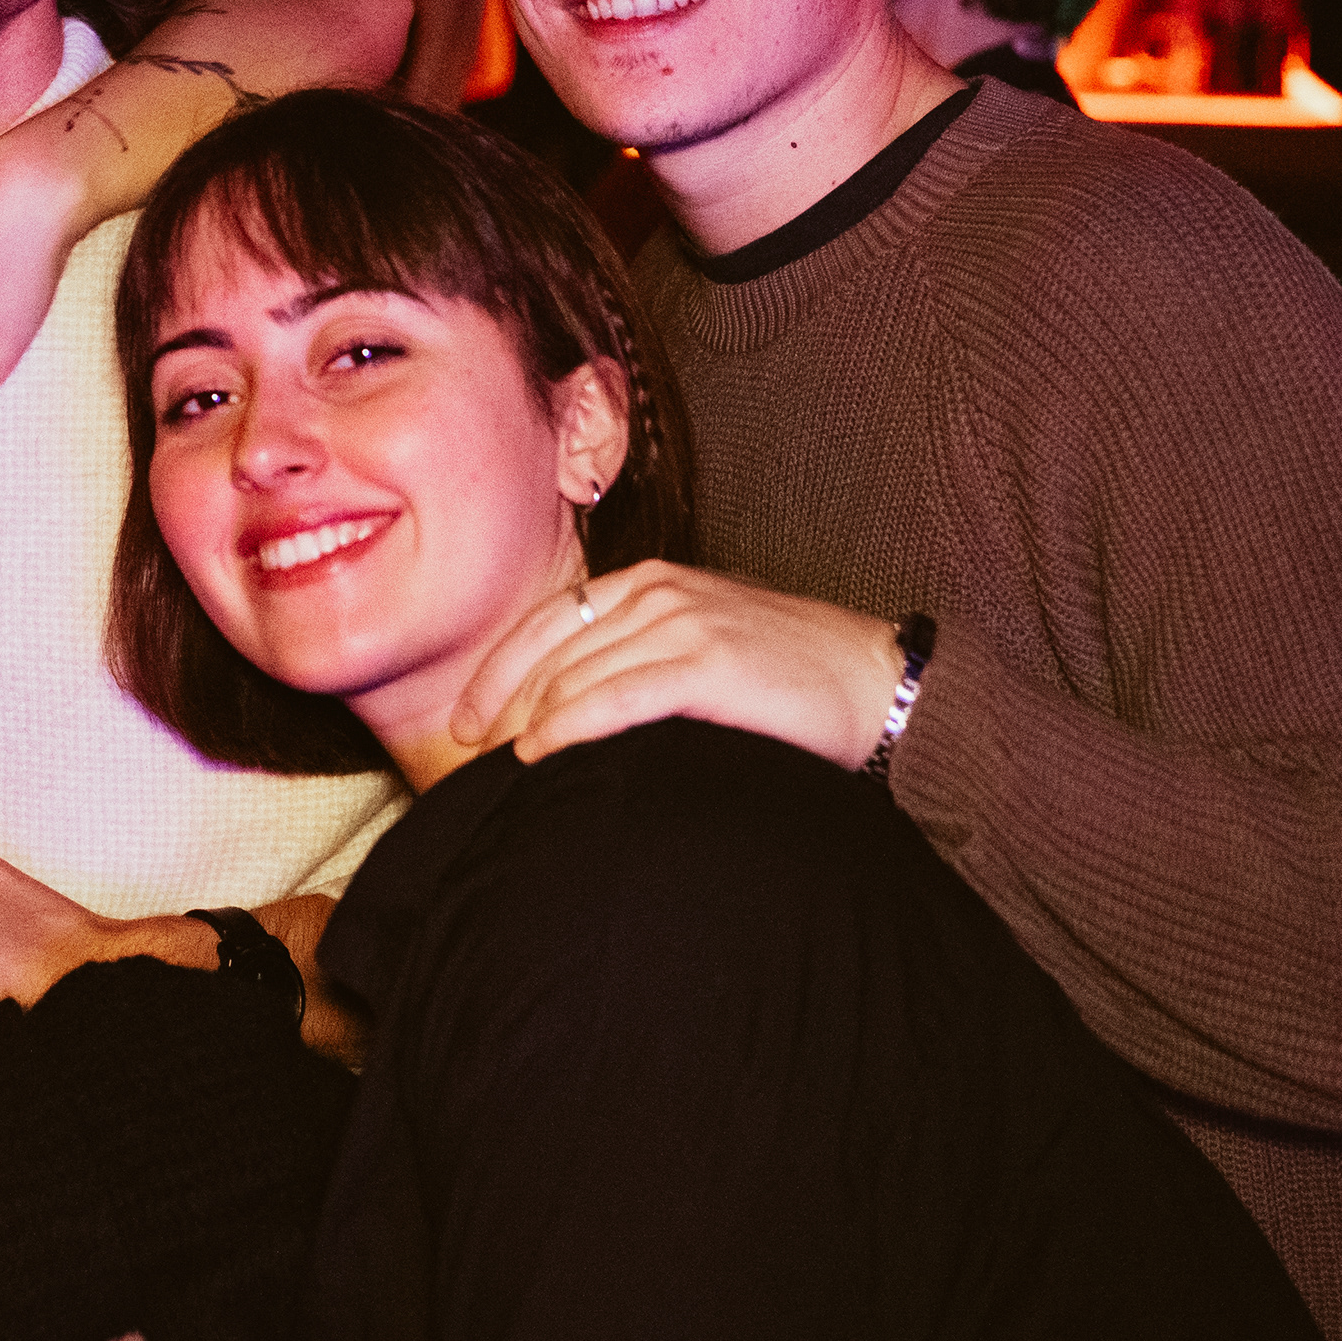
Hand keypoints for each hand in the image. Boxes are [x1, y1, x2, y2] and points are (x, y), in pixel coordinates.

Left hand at [452, 559, 908, 772]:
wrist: (879, 683)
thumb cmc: (791, 678)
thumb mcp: (705, 646)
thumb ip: (645, 658)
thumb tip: (576, 706)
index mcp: (653, 582)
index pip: (549, 620)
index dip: (500, 666)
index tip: (467, 710)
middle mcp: (658, 592)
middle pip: (549, 647)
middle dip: (499, 695)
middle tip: (463, 742)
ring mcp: (682, 623)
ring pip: (574, 671)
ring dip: (526, 716)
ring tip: (496, 757)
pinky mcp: (707, 663)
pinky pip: (614, 696)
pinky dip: (566, 724)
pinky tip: (538, 751)